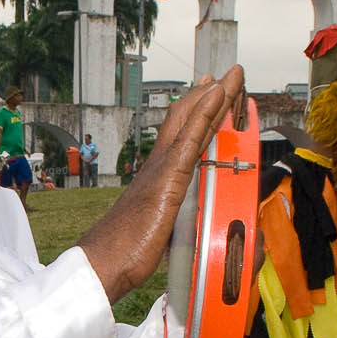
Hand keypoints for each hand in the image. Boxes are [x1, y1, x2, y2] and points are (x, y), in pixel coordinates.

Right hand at [75, 65, 245, 302]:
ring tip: (233, 75)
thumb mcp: (158, 236)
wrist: (103, 262)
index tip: (213, 95)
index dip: (199, 114)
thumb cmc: (125, 254)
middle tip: (226, 75)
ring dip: (215, 95)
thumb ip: (173, 225)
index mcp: (157, 178)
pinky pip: (191, 138)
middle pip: (186, 119)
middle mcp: (158, 165)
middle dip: (209, 96)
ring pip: (192, 121)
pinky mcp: (168, 178)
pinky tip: (218, 94)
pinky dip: (205, 112)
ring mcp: (163, 168)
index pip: (183, 137)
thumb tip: (186, 232)